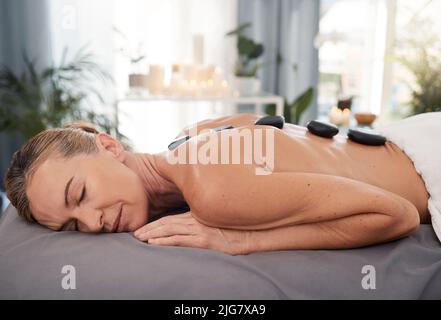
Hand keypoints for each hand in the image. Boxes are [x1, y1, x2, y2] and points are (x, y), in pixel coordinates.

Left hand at [133, 212, 248, 254]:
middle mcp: (195, 220)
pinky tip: (154, 243)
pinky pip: (180, 240)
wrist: (248, 236)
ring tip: (140, 238)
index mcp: (196, 215)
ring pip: (169, 230)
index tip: (142, 228)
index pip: (170, 219)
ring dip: (152, 234)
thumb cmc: (231, 231)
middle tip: (135, 234)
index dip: (154, 223)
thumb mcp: (213, 222)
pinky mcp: (203, 240)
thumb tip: (186, 225)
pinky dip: (164, 241)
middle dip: (149, 228)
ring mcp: (199, 230)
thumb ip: (199, 221)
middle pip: (166, 223)